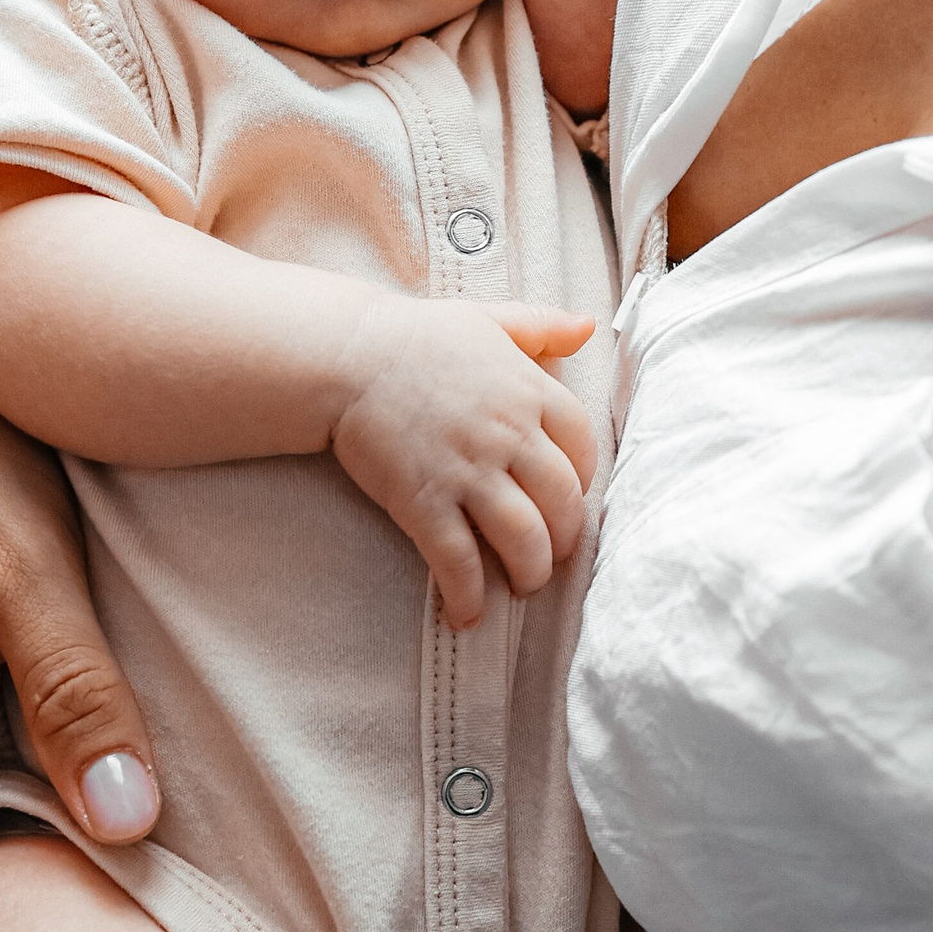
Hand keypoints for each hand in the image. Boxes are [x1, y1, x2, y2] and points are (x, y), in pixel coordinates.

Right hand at [329, 300, 596, 627]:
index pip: (584, 448)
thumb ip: (542, 326)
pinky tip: (465, 613)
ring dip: (530, 573)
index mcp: (530, 392)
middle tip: (550, 554)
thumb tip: (588, 326)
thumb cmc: (416, 337)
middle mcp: (509, 435)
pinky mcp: (424, 503)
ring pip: (524, 540)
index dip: (583, 481)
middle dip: (564, 540)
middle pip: (563, 504)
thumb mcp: (488, 318)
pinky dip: (468, 596)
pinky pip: (460, 563)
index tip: (567, 496)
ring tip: (521, 584)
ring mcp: (467, 472)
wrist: (344, 357)